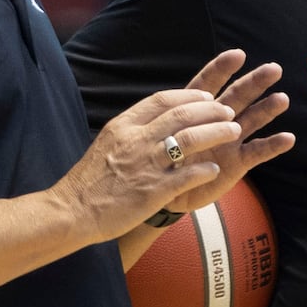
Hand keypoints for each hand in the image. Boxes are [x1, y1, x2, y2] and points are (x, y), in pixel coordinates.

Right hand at [56, 69, 242, 240]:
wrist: (72, 210)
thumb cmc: (90, 180)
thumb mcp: (108, 143)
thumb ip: (133, 130)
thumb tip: (157, 119)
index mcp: (124, 126)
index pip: (163, 100)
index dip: (190, 96)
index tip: (207, 97)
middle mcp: (137, 140)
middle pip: (183, 115)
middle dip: (211, 111)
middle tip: (229, 112)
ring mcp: (146, 165)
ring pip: (190, 140)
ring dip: (216, 133)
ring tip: (234, 131)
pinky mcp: (153, 191)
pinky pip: (187, 175)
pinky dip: (205, 170)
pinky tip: (216, 169)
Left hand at [159, 51, 293, 214]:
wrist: (168, 190)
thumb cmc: (165, 158)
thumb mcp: (162, 135)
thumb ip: (174, 121)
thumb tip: (180, 106)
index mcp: (197, 109)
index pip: (209, 83)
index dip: (222, 69)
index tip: (237, 55)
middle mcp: (217, 120)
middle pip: (238, 96)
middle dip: (255, 82)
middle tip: (274, 69)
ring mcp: (230, 140)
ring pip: (252, 119)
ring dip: (267, 109)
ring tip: (282, 99)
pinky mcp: (239, 162)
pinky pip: (258, 152)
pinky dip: (273, 145)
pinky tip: (288, 138)